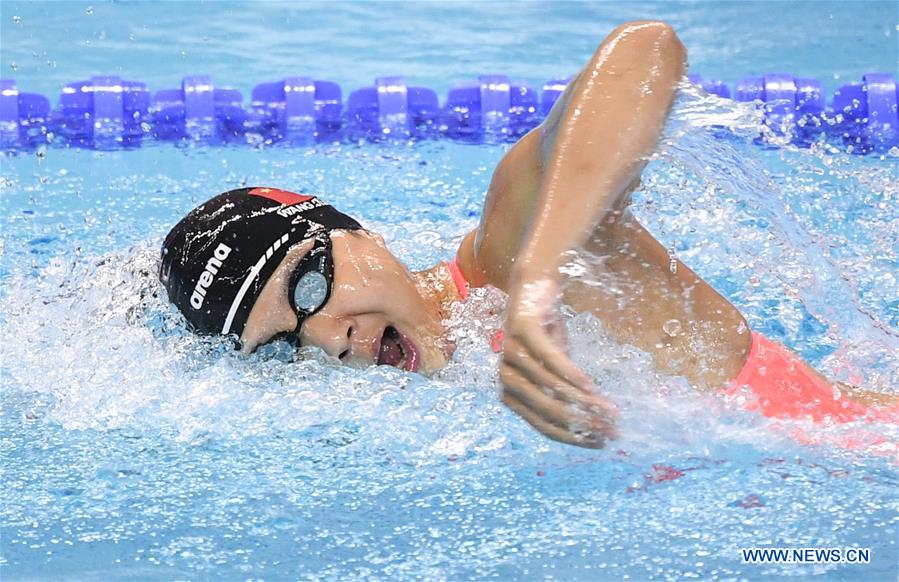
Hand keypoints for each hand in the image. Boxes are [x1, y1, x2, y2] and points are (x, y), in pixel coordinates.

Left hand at [499, 272, 618, 447]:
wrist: (535, 285)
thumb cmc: (548, 333)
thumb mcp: (557, 370)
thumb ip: (568, 396)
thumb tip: (597, 428)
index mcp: (510, 394)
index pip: (544, 425)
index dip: (575, 437)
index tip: (602, 442)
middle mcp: (505, 377)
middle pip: (549, 411)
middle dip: (584, 424)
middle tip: (613, 430)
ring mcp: (510, 354)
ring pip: (553, 388)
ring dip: (586, 402)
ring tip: (611, 411)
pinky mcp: (522, 331)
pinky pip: (553, 361)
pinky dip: (575, 377)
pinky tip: (594, 389)